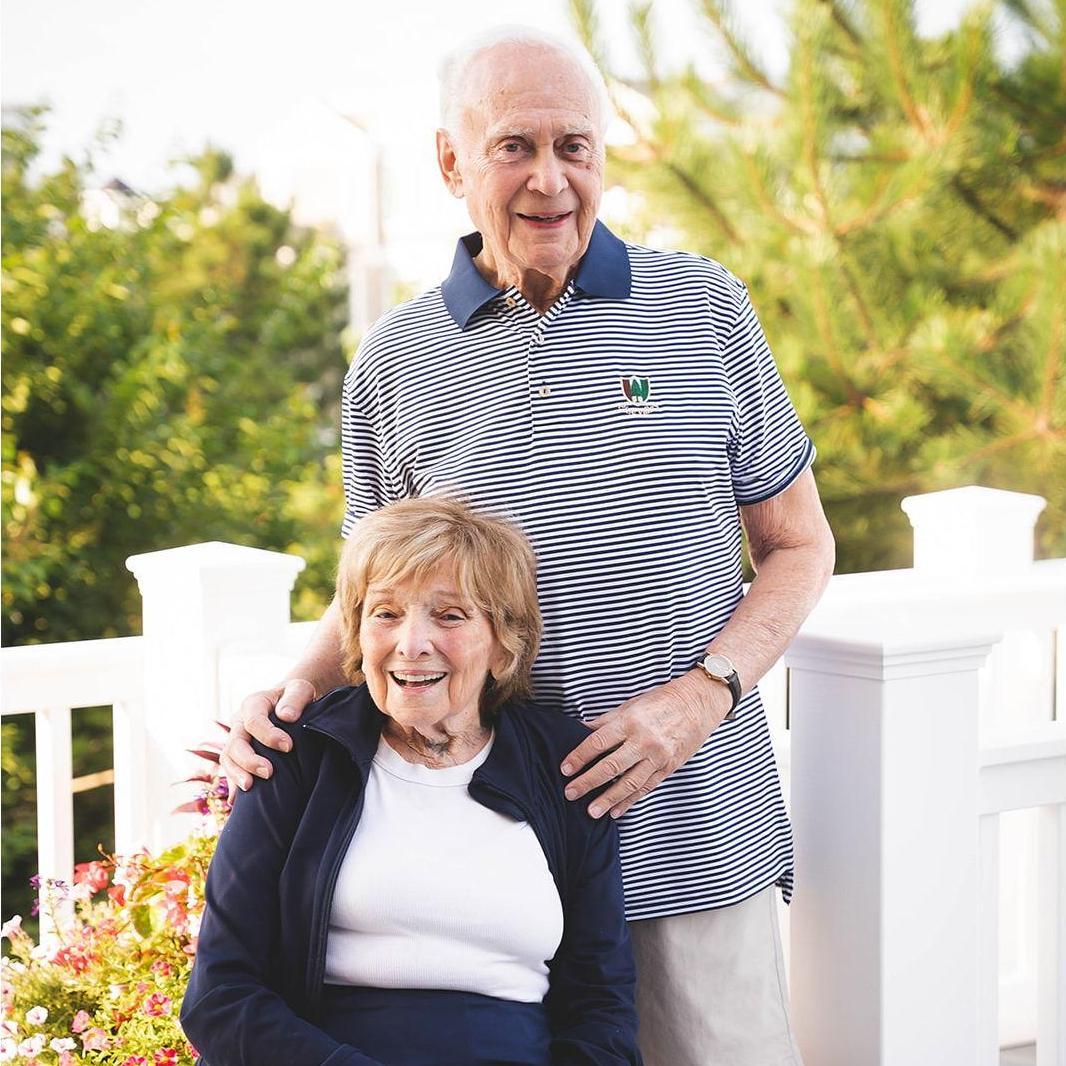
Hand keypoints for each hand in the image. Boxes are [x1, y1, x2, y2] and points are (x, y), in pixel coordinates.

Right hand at [220, 679, 316, 791]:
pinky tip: (236, 802)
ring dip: (237, 774)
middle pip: (235, 742)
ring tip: (250, 787)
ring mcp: (236, 738)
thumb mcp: (300, 689)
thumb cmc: (295, 697)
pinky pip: (230, 769)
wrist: (289, 702)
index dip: (268, 735)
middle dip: (249, 760)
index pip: (253, 720)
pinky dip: (232, 784)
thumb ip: (295, 699)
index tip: (288, 746)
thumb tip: (286, 716)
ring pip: (227, 758)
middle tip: (269, 772)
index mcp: (254, 704)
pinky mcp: (238, 754)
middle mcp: (239, 721)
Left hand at [560, 671, 730, 819]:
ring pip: (629, 783)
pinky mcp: (668, 768)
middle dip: (588, 782)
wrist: (698, 703)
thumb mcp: (631, 705)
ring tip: (591, 811)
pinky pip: (646, 788)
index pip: (598, 742)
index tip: (565, 769)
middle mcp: (644, 740)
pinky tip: (616, 811)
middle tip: (570, 793)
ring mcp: (658, 757)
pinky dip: (630, 801)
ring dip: (608, 799)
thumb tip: (580, 730)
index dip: (579, 757)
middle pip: (611, 766)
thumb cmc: (661, 701)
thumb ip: (605, 721)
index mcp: (630, 721)